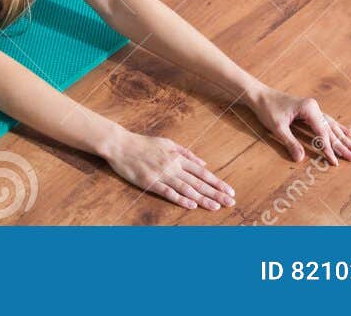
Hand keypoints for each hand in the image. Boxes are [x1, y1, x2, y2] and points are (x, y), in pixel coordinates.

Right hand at [102, 128, 234, 209]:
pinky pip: (168, 192)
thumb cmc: (144, 143)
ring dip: (202, 199)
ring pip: (186, 188)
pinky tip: (191, 205)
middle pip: (198, 182)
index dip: (217, 182)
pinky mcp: (150, 182)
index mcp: (177, 157)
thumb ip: (186, 153)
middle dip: (215, 193)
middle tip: (230, 202)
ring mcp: (161, 174)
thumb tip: (204, 162)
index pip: (202, 172)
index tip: (230, 191)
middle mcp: (173, 166)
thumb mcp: (167, 142)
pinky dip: (180, 199)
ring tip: (216, 207)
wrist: (120, 144)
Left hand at [247, 86, 350, 164]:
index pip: (322, 133)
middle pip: (331, 130)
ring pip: (331, 126)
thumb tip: (300, 159)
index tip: (334, 162)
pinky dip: (337, 128)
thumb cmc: (267, 109)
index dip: (328, 149)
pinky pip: (327, 121)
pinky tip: (347, 132)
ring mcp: (313, 108)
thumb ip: (290, 142)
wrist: (259, 94)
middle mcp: (314, 108)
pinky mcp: (309, 111)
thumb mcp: (277, 127)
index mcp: (309, 109)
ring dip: (343, 138)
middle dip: (342, 145)